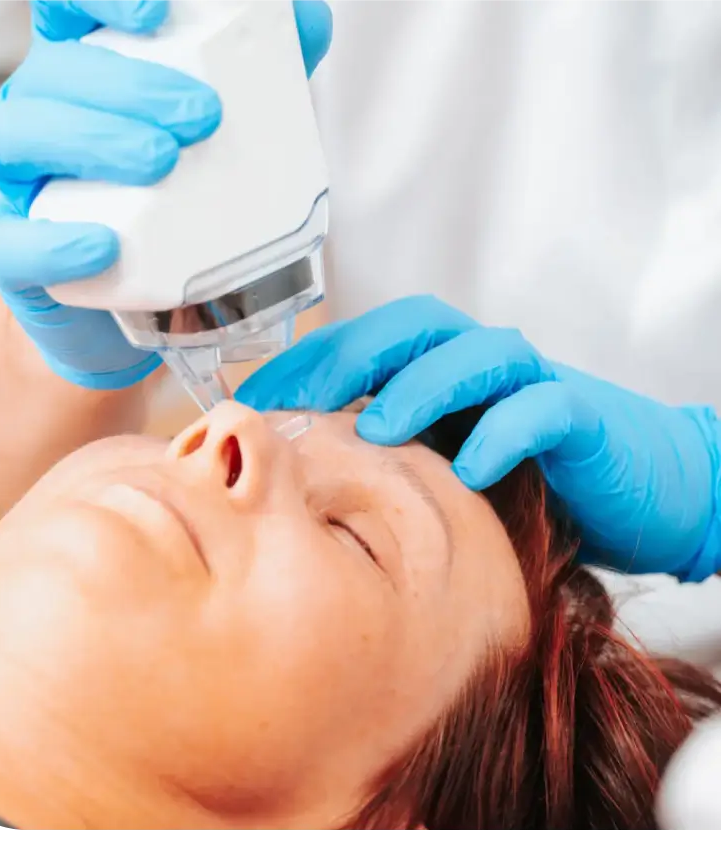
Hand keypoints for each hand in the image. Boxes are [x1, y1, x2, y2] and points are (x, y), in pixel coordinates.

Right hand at [0, 0, 332, 389]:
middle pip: (57, 75)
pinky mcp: (16, 255)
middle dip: (129, 85)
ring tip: (162, 161)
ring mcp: (22, 186)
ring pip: (23, 139)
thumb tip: (312, 24)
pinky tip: (104, 244)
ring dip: (95, 141)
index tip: (156, 12)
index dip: (99, 0)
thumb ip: (260, 82)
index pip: (68, 12)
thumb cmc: (178, 210)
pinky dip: (56, 243)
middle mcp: (44, 120)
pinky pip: (16, 245)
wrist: (152, 310)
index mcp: (87, 80)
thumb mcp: (221, 140)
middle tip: (202, 114)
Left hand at [237, 296, 719, 579]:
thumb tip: (297, 484)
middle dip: (350, 358)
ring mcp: (532, 383)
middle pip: (412, 328)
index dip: (306, 364)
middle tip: (299, 403)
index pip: (363, 345)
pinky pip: (542, 409)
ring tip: (379, 431)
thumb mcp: (437, 471)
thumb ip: (384, 463)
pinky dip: (505, 431)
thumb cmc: (523, 482)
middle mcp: (479, 364)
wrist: (634, 494)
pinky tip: (471, 471)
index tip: (254, 401)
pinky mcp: (582, 419)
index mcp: (437, 371)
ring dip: (423, 387)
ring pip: (477, 354)